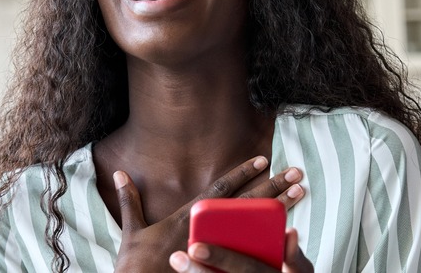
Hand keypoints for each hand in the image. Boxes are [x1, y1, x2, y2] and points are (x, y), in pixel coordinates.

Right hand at [112, 156, 304, 271]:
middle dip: (272, 186)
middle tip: (296, 172)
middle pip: (247, 204)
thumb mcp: (131, 232)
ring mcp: (216, 251)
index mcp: (188, 218)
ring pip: (256, 227)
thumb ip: (129, 201)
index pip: (220, 189)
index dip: (242, 172)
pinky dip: (272, 246)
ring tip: (300, 193)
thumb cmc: (135, 267)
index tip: (264, 158)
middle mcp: (207, 231)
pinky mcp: (219, 268)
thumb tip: (120, 174)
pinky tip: (291, 235)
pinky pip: (251, 256)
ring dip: (279, 209)